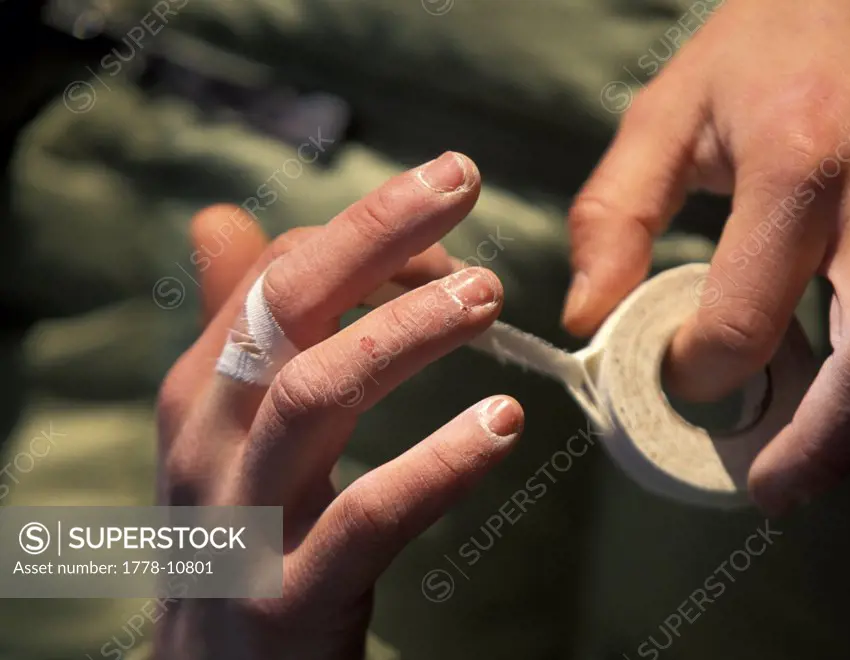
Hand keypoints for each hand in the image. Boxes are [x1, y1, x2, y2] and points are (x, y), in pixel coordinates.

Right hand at [156, 154, 523, 658]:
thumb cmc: (235, 532)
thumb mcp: (220, 428)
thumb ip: (231, 330)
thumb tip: (218, 222)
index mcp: (199, 391)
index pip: (274, 274)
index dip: (362, 237)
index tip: (442, 229)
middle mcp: (208, 440)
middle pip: (283, 308)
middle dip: (372, 234)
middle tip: (459, 180)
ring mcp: (245, 518)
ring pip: (316, 394)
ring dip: (405, 333)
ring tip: (487, 298)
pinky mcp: (293, 593)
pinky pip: (368, 514)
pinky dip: (437, 464)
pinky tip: (502, 426)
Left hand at [563, 0, 849, 513]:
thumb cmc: (771, 44)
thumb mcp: (669, 111)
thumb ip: (615, 214)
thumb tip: (587, 313)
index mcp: (796, 161)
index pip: (746, 315)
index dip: (702, 370)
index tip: (682, 376)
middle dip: (820, 449)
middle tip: (773, 485)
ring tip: (829, 453)